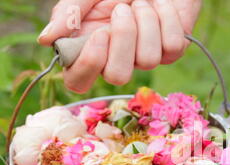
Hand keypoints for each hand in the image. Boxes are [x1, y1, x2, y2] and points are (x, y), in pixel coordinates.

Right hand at [38, 0, 201, 92]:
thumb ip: (69, 13)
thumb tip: (46, 40)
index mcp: (90, 49)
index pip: (78, 82)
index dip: (89, 64)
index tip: (100, 33)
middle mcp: (118, 60)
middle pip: (118, 77)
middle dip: (123, 38)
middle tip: (123, 9)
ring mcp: (146, 58)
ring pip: (148, 60)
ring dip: (146, 21)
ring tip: (142, 3)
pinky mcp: (172, 52)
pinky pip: (172, 46)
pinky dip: (166, 18)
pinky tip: (161, 7)